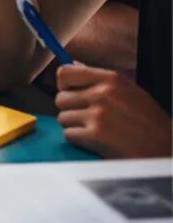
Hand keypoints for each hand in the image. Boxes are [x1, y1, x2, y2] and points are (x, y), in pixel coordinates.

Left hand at [56, 64, 171, 157]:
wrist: (165, 150)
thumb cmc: (149, 124)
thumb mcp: (129, 92)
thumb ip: (100, 84)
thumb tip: (70, 78)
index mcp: (111, 79)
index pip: (65, 73)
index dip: (64, 86)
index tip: (71, 94)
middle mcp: (102, 93)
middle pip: (61, 98)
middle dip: (71, 110)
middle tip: (87, 118)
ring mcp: (98, 114)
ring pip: (63, 117)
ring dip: (75, 126)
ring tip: (95, 131)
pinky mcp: (95, 134)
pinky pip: (68, 134)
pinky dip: (78, 140)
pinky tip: (96, 142)